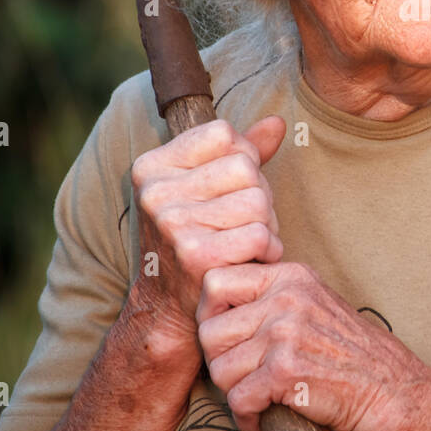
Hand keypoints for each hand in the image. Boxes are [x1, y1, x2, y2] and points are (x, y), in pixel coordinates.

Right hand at [126, 117, 285, 351]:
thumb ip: (241, 151)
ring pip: (258, 200)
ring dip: (267, 224)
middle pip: (245, 167)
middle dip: (259, 194)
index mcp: (152, 166)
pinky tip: (252, 261)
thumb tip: (278, 122)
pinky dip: (268, 250)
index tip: (229, 189)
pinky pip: (261, 235)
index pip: (224, 134)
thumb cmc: (195, 237)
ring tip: (247, 242)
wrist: (169, 307)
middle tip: (243, 222)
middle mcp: (155, 192)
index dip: (243, 158)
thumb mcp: (205, 187)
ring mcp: (172, 224)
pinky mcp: (196, 256)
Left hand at [196, 262, 430, 430]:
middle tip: (243, 374)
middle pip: (209, 330)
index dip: (211, 314)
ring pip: (220, 368)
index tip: (228, 337)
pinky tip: (264, 415)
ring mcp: (286, 333)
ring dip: (235, 391)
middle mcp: (287, 299)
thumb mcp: (314, 303)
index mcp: (291, 277)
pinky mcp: (286, 371)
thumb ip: (272, 295)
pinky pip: (238, 399)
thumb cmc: (351, 353)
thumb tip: (215, 302)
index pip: (216, 281)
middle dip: (220, 360)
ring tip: (258, 395)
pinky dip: (247, 417)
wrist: (391, 388)